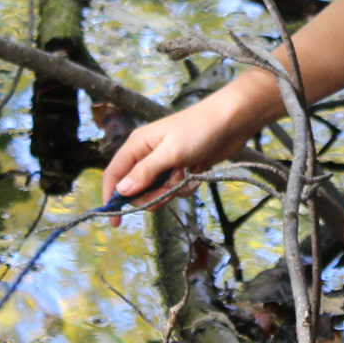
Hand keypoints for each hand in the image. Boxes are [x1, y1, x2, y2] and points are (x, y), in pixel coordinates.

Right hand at [101, 90, 256, 209]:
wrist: (232, 122)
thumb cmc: (199, 130)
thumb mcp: (171, 153)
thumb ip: (145, 172)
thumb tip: (121, 190)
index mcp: (137, 145)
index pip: (114, 174)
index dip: (111, 197)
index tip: (116, 221)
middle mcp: (147, 154)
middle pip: (136, 188)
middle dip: (151, 195)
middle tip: (167, 192)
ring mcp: (166, 163)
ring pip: (158, 191)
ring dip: (172, 190)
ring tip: (186, 177)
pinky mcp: (182, 169)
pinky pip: (176, 188)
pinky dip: (186, 186)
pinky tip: (197, 172)